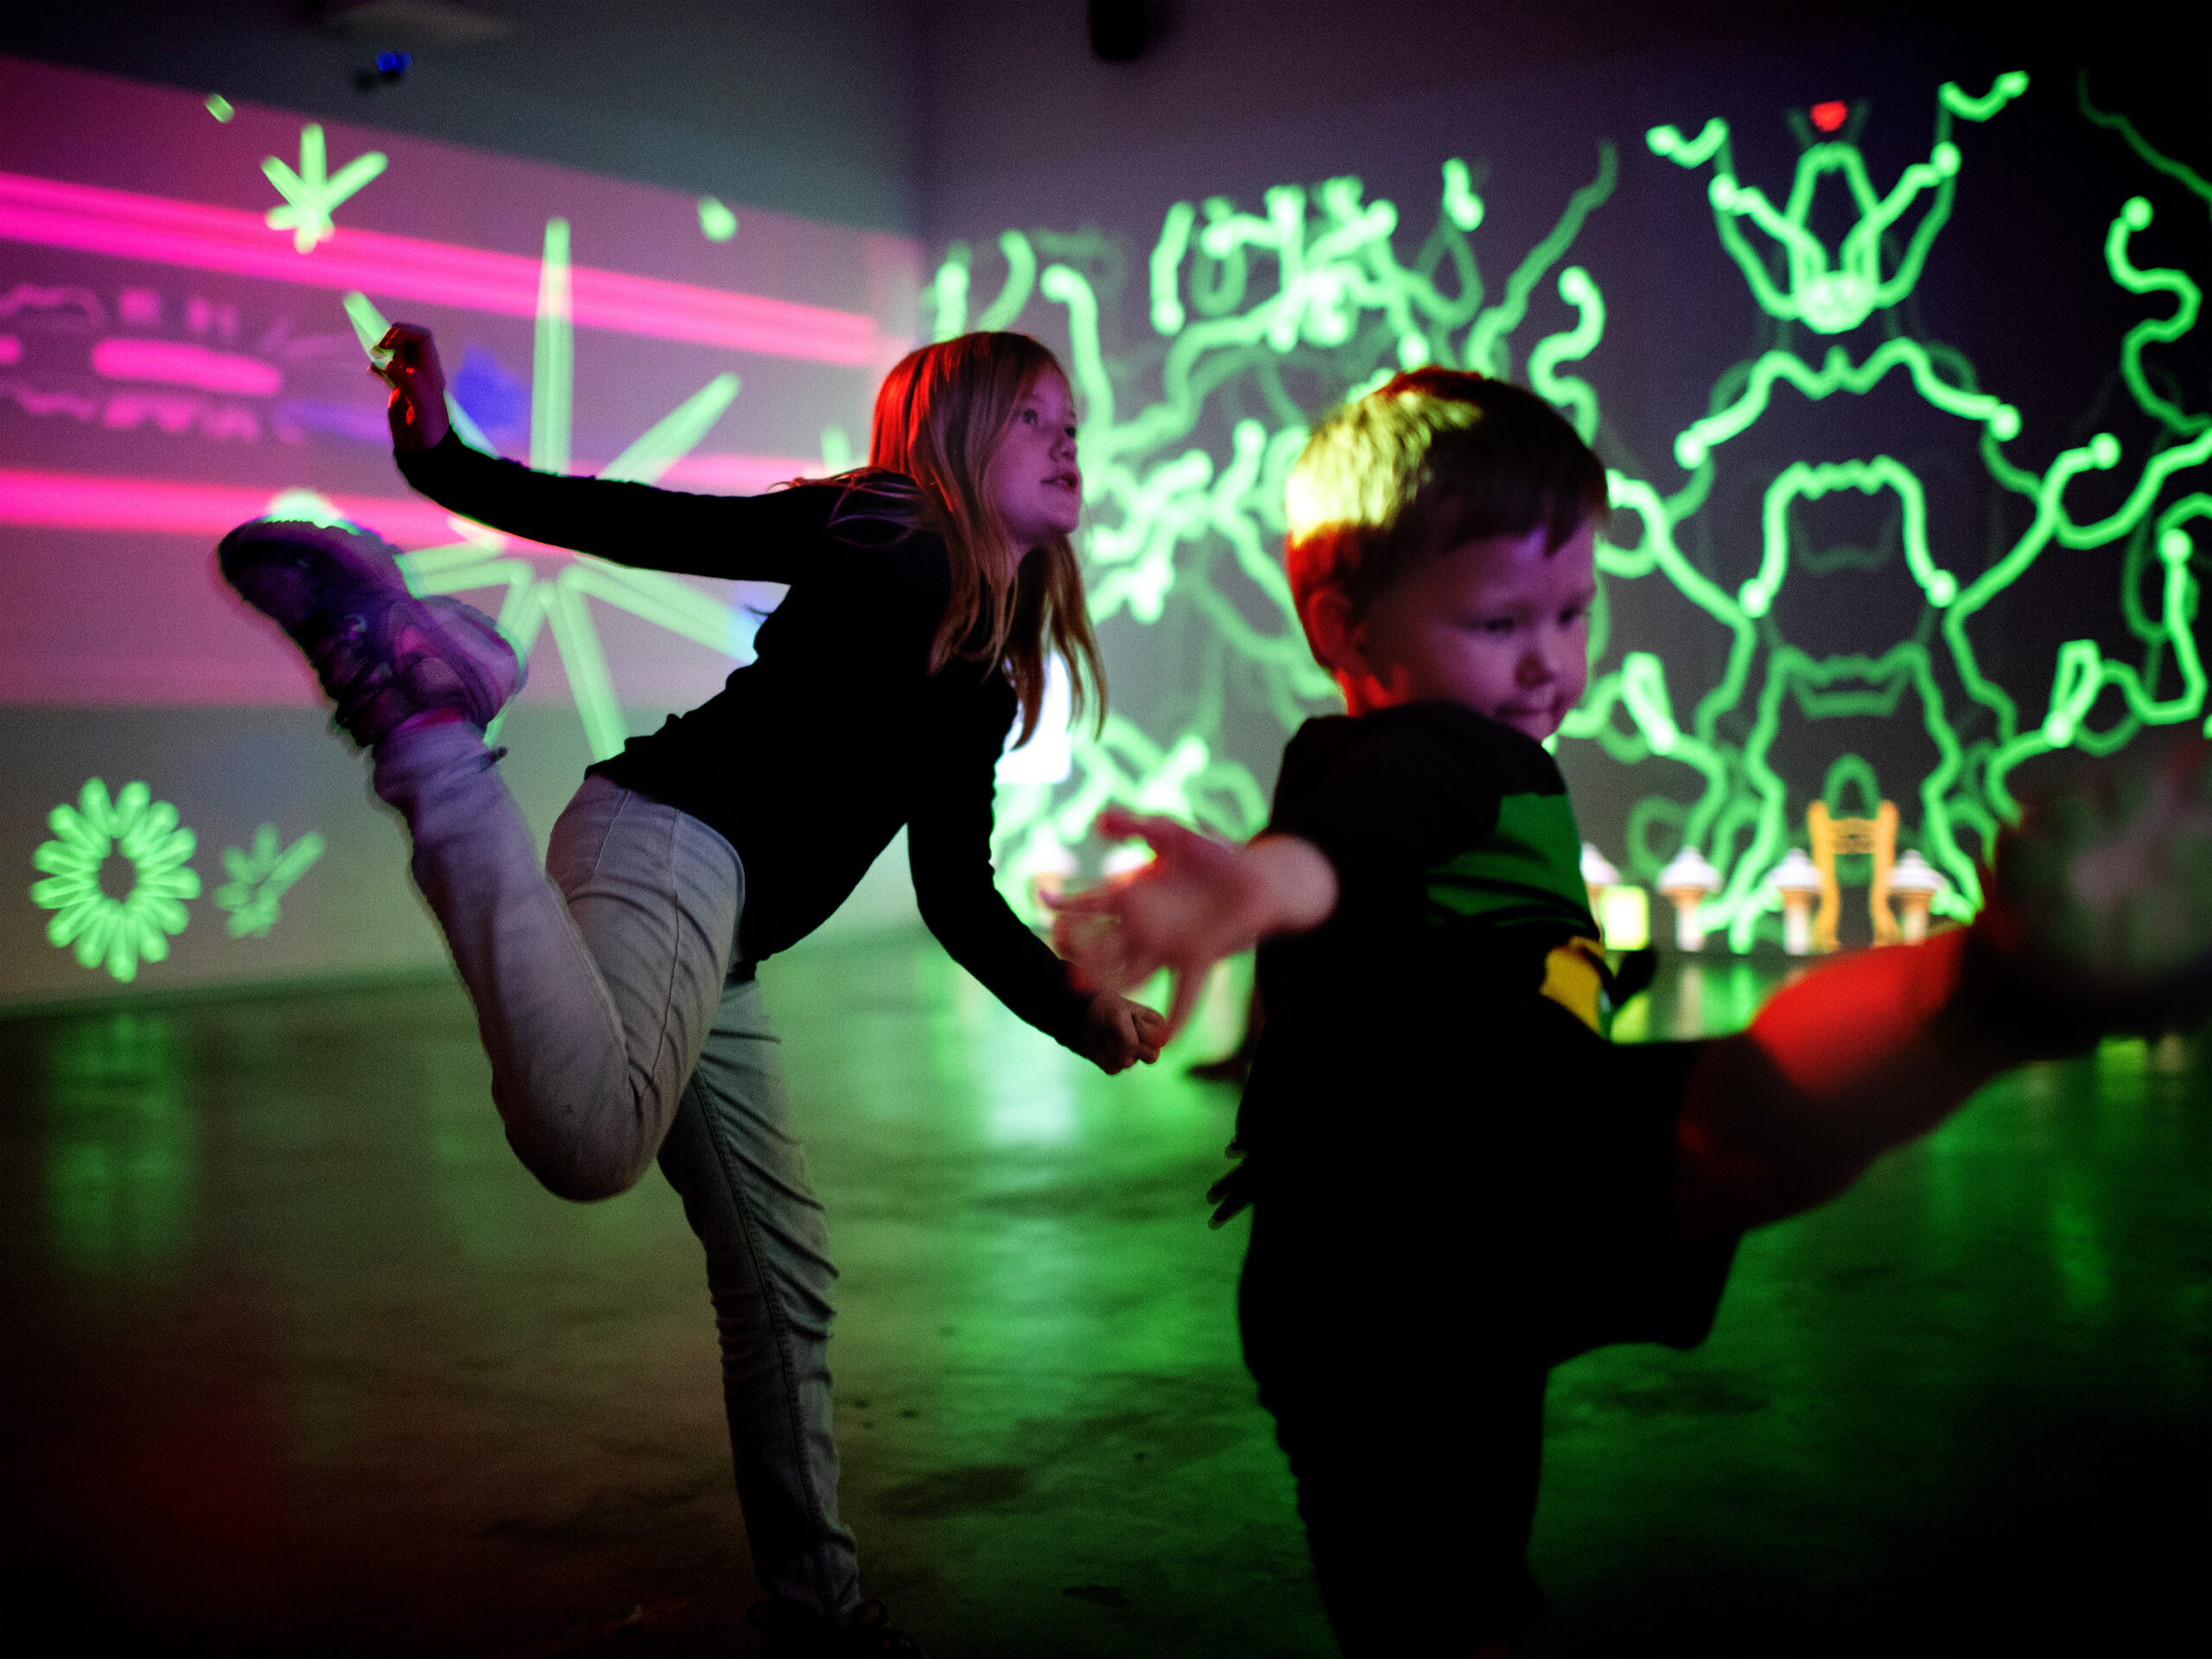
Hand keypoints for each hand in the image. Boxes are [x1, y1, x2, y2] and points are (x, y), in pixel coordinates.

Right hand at [374, 323, 449, 451]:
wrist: (425, 451)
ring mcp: (408, 381)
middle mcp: (420, 373)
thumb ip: (409, 381)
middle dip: (392, 338)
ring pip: (397, 355)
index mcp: (430, 372)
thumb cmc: (429, 429)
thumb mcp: (423, 404)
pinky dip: (378, 367)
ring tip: (374, 354)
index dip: (404, 334)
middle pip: (409, 341)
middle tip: (379, 348)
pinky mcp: (398, 392)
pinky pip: (388, 372)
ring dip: (384, 350)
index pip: (422, 339)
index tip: (387, 346)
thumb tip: (389, 363)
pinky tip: (371, 372)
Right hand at [1052, 808, 1335, 1036]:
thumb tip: (1097, 820)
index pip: (1090, 903)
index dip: (1066, 905)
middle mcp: (1145, 926)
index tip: (1042, 902)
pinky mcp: (1197, 957)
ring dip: (1107, 981)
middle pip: (1101, 942)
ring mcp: (1169, 946)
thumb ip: (1134, 825)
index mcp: (1134, 896)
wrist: (1259, 878)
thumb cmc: (1215, 855)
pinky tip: (1166, 1040)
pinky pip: (1185, 992)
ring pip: (1130, 970)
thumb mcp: (1170, 833)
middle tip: (1053, 945)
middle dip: (1076, 946)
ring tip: (1081, 989)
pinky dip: (1178, 1017)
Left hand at [1079, 991, 1169, 1073]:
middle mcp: (1147, 1042)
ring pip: (1129, 1064)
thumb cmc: (1106, 1009)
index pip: (1159, 1040)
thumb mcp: (1119, 1015)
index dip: (1142, 1031)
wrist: (1083, 1014)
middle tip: (1119, 1033)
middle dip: (1131, 1046)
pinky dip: (1103, 1057)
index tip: (1132, 1018)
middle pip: (1152, 1057)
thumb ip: (1129, 1038)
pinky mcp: (1116, 1064)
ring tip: (1107, 1036)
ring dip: (1113, 1048)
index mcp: (1156, 1025)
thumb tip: (1127, 1064)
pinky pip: (1113, 1069)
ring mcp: (1132, 1055)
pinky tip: (1100, 1046)